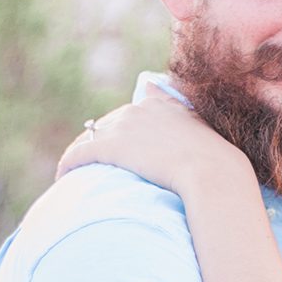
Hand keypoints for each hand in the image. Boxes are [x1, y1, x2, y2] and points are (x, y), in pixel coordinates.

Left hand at [56, 88, 244, 193]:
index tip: (124, 145)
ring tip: (75, 172)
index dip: (126, 129)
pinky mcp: (110, 145)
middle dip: (101, 141)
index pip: (134, 112)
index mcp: (163, 105)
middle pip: (109, 123)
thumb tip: (198, 144)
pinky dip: (69, 163)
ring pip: (90, 136)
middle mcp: (140, 109)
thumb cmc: (219, 167)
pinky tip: (62, 176)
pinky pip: (80, 152)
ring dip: (82, 153)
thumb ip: (196, 134)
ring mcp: (124, 126)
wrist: (214, 174)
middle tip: (95, 165)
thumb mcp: (210, 141)